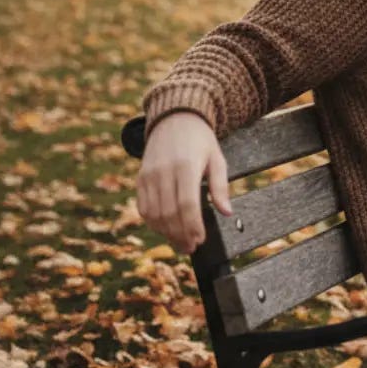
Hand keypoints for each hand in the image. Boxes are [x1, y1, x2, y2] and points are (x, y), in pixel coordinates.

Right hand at [137, 112, 232, 253]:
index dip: (193, 225)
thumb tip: (226, 212)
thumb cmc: (200, 140)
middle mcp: (164, 171)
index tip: (200, 239)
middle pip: (169, 212)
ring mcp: (149, 175)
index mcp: (186, 165)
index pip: (187, 203)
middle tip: (191, 248)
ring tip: (180, 242)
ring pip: (153, 214)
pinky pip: (143, 207)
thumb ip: (220, 186)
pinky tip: (166, 229)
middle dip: (180, 234)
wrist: (174, 119)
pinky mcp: (140, 179)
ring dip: (166, 232)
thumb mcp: (217, 158)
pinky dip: (153, 223)